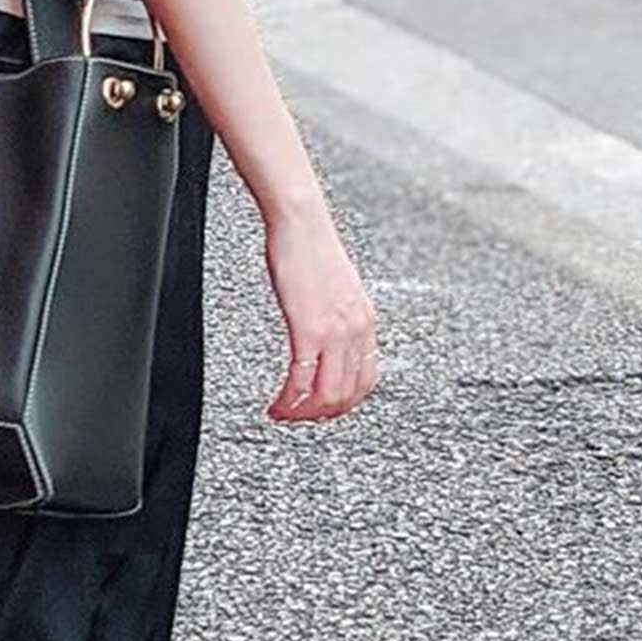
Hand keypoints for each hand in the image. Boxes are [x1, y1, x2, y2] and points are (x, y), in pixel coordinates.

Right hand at [263, 198, 379, 424]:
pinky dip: (288, 401)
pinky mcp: (309, 329)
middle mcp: (356, 330)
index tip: (322, 409)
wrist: (301, 222)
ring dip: (302, 414)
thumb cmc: (310, 248)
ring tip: (282, 414)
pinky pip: (301, 380)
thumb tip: (325, 340)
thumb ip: (335, 318)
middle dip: (319, 415)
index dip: (344, 404)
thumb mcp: (335, 290)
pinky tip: (275, 405)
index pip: (366, 380)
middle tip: (296, 417)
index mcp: (365, 321)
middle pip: (347, 395)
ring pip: (326, 396)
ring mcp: (335, 332)